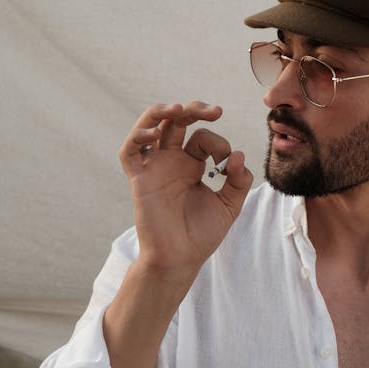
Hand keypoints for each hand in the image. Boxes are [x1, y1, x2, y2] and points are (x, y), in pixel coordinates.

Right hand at [120, 101, 252, 279]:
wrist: (181, 259)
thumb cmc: (201, 234)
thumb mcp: (229, 206)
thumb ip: (239, 181)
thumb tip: (238, 155)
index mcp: (193, 165)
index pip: (203, 138)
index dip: (219, 145)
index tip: (227, 167)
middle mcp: (172, 162)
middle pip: (177, 121)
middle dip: (195, 110)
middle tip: (216, 110)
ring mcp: (154, 168)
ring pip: (150, 126)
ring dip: (161, 112)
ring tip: (178, 108)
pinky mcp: (140, 180)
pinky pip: (130, 152)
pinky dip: (138, 137)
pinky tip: (155, 133)